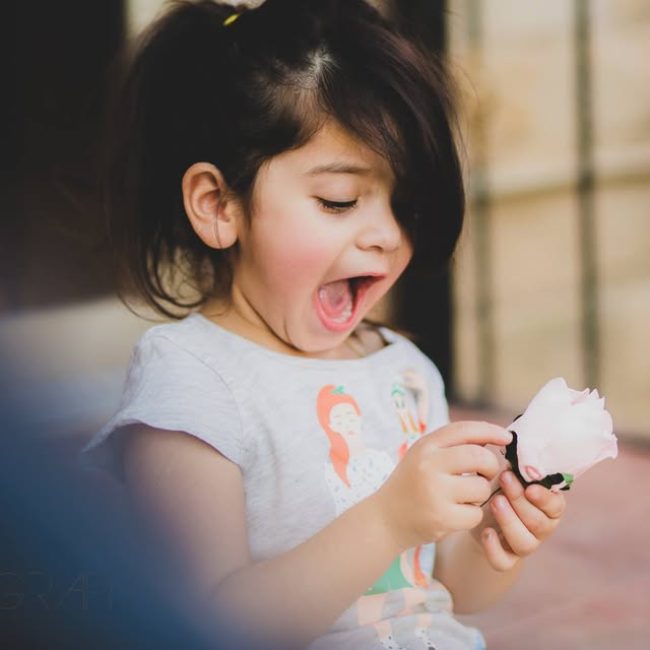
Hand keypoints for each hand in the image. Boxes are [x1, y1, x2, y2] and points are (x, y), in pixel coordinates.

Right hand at [373, 421, 512, 551]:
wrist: (385, 518)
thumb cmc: (412, 484)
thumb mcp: (424, 456)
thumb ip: (452, 445)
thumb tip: (493, 438)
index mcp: (425, 446)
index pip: (464, 430)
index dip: (490, 431)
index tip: (506, 437)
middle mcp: (428, 465)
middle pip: (480, 457)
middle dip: (491, 466)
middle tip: (485, 474)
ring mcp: (434, 492)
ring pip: (481, 487)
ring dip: (480, 494)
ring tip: (462, 497)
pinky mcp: (441, 517)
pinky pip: (476, 513)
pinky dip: (471, 515)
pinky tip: (455, 514)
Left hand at [479, 470, 565, 570]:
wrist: (479, 512)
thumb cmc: (499, 487)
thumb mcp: (506, 474)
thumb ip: (514, 466)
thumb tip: (515, 448)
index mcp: (548, 506)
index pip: (555, 506)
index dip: (544, 498)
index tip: (529, 487)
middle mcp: (541, 527)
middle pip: (539, 523)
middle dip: (520, 501)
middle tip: (504, 480)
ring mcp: (525, 544)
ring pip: (525, 543)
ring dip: (510, 521)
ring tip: (494, 501)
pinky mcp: (506, 558)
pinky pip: (504, 562)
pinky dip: (494, 549)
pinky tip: (486, 532)